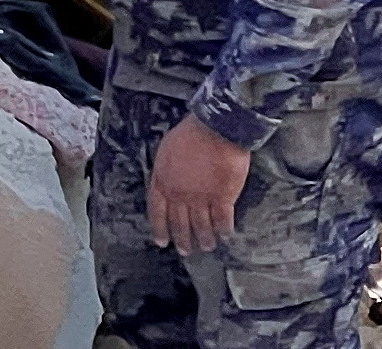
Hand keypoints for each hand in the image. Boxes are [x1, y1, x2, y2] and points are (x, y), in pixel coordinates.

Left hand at [146, 115, 251, 256]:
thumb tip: (165, 182)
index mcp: (163, 181)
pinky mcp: (222, 198)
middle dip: (182, 239)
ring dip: (204, 239)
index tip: (161, 241)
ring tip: (206, 246)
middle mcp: (180, 194)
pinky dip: (223, 230)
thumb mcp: (166, 151)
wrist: (215, 130)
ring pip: (201, 226)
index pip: (157, 211)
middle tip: (184, 251)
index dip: (159, 228)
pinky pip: (222, 220)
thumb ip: (165, 172)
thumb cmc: (190, 135)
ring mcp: (201, 198)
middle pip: (179, 223)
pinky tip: (225, 236)